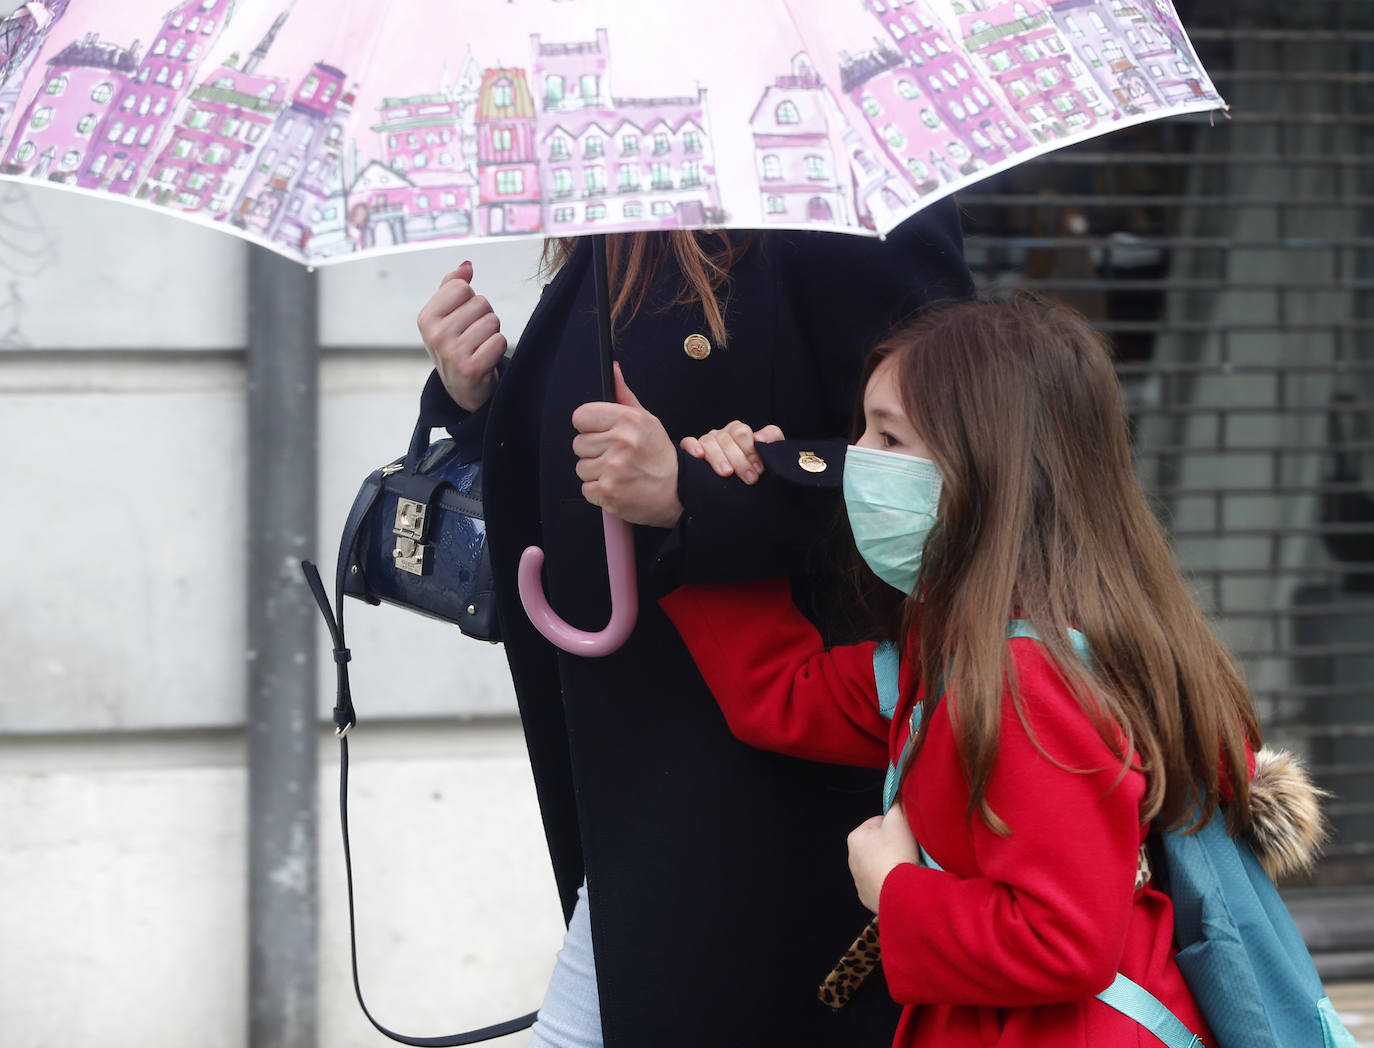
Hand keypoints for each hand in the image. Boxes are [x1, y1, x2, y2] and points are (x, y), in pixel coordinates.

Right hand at [416, 260, 505, 411]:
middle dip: (484, 316)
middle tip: (474, 335)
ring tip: (480, 346)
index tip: (464, 317)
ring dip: (492, 332)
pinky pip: (500, 341)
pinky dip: (498, 348)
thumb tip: (467, 266)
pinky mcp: (472, 369)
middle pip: (481, 303)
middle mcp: (435, 336)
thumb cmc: (456, 344)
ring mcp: (452, 353)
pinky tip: (486, 358)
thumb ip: (453, 286)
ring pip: (492, 321)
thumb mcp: (446, 315)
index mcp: (426, 318)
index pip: (461, 287)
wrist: (462, 388)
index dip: (470, 299)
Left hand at [571, 363, 682, 527]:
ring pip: (581, 467)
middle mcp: (621, 442)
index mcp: (628, 420)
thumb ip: (624, 396)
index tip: (600, 433)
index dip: (589, 426)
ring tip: (618, 472)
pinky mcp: (608, 492)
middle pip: (578, 444)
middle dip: (594, 451)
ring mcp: (613, 468)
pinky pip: (586, 489)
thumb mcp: (646, 420)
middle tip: (616, 456)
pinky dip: (599, 492)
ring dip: (596, 472)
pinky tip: (617, 485)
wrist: (678, 491)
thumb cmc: (660, 456)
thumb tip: (613, 370)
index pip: (581, 416)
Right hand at [680, 422, 784, 484]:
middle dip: (739, 460)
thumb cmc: (755, 470)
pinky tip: (700, 456)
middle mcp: (721, 435)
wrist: (742, 489)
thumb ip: (772, 438)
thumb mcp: (768, 454)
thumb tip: (760, 437)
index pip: (741, 433)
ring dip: (718, 457)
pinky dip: (693, 447)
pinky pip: (688, 442)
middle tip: (749, 478)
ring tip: (727, 473)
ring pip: (708, 441)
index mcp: (738, 432)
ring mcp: (706, 442)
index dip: (750, 451)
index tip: (758, 469)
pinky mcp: (691, 451)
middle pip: (726, 439)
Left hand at [848, 802, 920, 913]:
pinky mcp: (868, 897)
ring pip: (879, 865)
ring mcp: (859, 880)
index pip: (877, 823)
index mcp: (855, 837)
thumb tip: (898, 794)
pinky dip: (890, 882)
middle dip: (892, 846)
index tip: (905, 833)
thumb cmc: (896, 852)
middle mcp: (852, 859)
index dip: (894, 826)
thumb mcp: (899, 819)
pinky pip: (881, 884)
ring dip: (891, 864)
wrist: (898, 891)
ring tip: (905, 866)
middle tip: (907, 849)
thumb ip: (897, 803)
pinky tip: (900, 881)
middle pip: (878, 845)